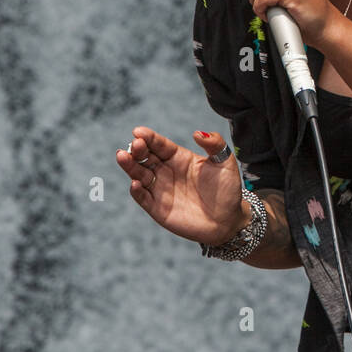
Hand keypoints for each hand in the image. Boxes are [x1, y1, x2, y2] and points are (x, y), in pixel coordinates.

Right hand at [116, 126, 246, 245]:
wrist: (228, 220)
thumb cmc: (227, 189)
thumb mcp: (225, 163)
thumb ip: (214, 144)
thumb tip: (197, 133)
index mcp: (179, 157)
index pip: (159, 144)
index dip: (149, 137)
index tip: (138, 131)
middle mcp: (165, 171)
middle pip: (145, 157)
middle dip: (137, 149)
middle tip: (135, 145)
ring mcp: (160, 189)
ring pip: (138, 174)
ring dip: (129, 166)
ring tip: (122, 156)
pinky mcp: (157, 208)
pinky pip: (143, 198)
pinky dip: (137, 191)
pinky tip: (135, 183)